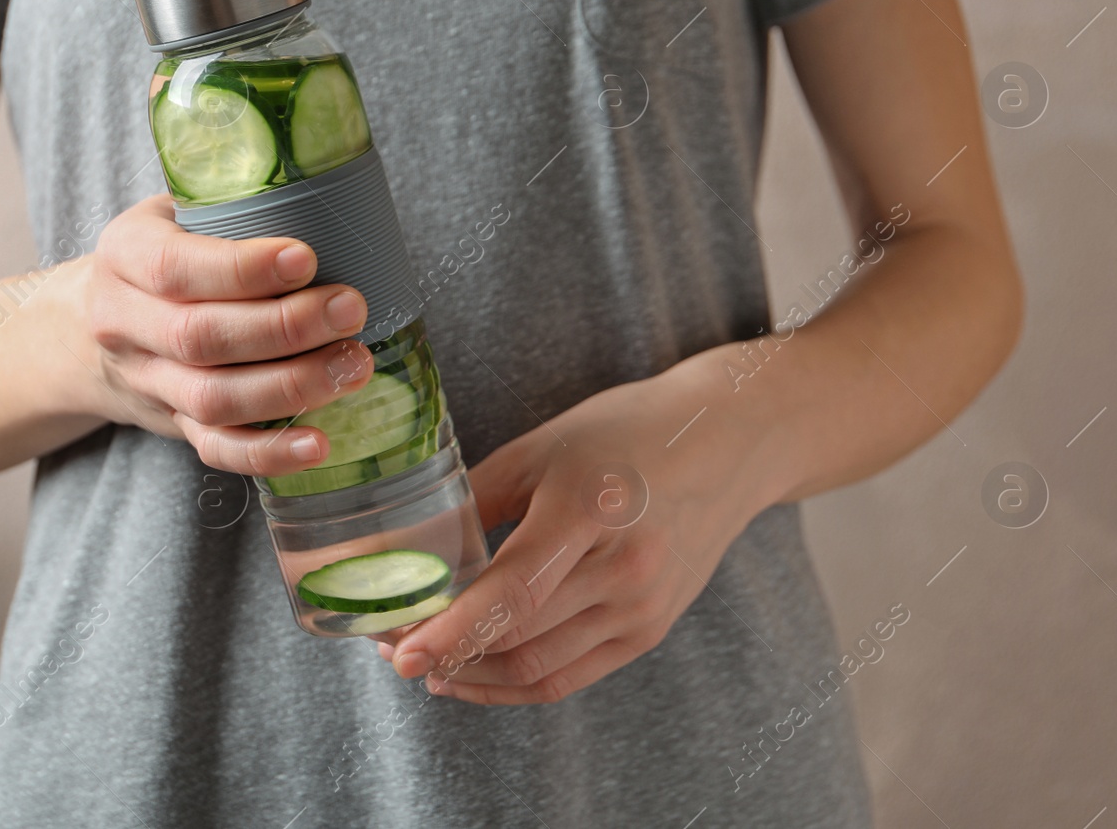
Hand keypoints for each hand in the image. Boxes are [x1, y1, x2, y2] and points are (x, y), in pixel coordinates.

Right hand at [85, 195, 372, 475]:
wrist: (84, 328)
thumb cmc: (162, 253)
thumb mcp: (173, 213)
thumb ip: (229, 208)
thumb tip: (332, 204)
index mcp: (123, 256)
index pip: (174, 267)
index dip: (242, 269)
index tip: (307, 259)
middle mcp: (124, 322)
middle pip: (200, 338)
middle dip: (285, 328)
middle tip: (350, 310)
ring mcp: (148, 381)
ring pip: (213, 398)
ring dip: (291, 387)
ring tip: (354, 365)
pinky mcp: (172, 423)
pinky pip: (217, 448)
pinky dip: (269, 453)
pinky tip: (319, 444)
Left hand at [380, 358, 776, 703]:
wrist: (728, 442)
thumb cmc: (626, 432)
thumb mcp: (542, 446)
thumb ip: (476, 497)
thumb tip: (409, 545)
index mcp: (588, 510)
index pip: (511, 593)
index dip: (449, 632)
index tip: (398, 652)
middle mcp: (623, 570)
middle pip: (518, 638)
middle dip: (444, 652)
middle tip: (388, 645)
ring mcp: (642, 608)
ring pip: (538, 669)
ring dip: (472, 676)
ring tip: (424, 662)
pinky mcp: (650, 630)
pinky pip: (569, 677)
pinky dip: (514, 684)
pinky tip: (472, 673)